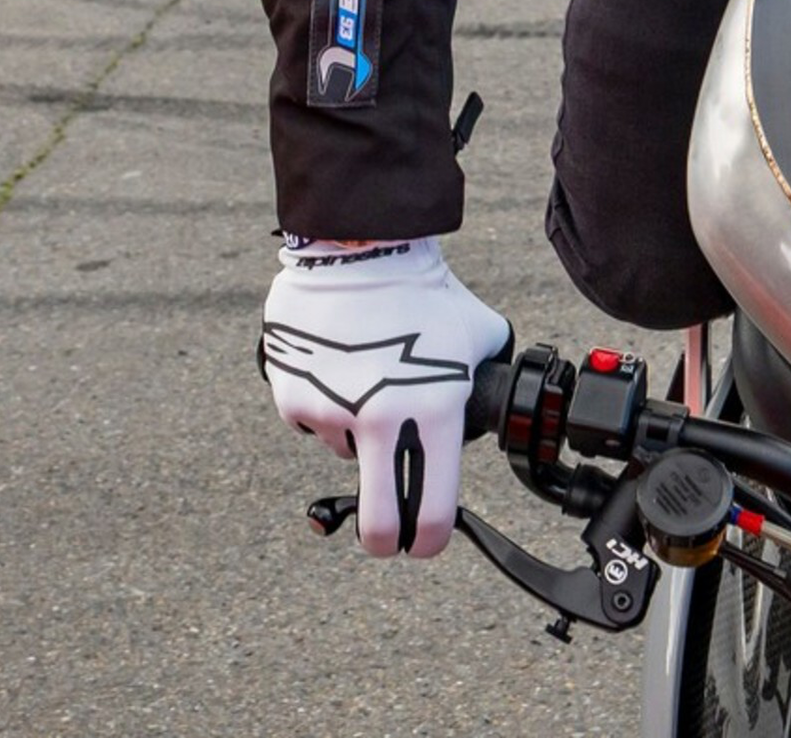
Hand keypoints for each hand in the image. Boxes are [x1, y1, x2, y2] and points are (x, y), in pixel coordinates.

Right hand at [259, 236, 509, 557]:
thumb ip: (486, 383)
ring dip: (359, 435)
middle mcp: (381, 421)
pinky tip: (341, 368)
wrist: (361, 247)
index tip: (424, 542)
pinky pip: (314, 422)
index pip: (433, 512)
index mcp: (433, 413)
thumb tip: (496, 411)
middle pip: (378, 523)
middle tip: (388, 537)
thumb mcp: (478, 340)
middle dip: (384, 541)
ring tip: (372, 380)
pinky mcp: (293, 397)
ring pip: (347, 454)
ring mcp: (331, 413)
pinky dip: (326, 407)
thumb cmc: (425, 293)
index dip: (429, 541)